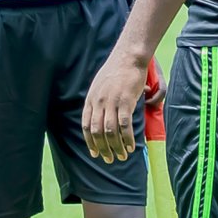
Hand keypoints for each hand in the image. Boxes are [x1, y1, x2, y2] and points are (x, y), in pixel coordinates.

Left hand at [83, 45, 152, 164]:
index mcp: (91, 99)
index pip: (86, 125)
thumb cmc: (116, 71)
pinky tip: (132, 146)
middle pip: (97, 132)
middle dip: (103, 149)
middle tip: (109, 159)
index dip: (90, 142)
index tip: (94, 153)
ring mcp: (111, 102)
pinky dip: (127, 139)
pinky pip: (124, 126)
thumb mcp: (99, 86)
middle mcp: (99, 102)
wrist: (128, 58)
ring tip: (122, 156)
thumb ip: (97, 101)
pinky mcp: (125, 102)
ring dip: (116, 147)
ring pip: (110, 132)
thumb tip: (100, 116)